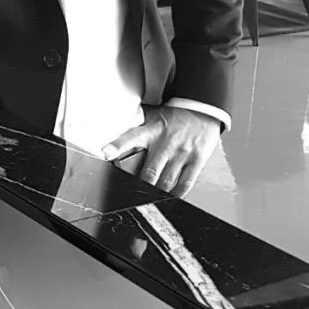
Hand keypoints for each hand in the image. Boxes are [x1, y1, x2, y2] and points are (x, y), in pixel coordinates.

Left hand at [101, 106, 220, 197]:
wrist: (203, 108)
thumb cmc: (176, 115)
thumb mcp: (154, 115)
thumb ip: (137, 123)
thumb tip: (115, 122)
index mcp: (152, 130)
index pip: (131, 137)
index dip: (117, 146)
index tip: (105, 153)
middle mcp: (166, 143)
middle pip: (149, 171)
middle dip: (140, 185)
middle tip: (133, 194)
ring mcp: (182, 153)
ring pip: (166, 181)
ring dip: (157, 193)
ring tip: (151, 199)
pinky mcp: (196, 160)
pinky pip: (185, 183)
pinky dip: (177, 193)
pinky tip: (171, 197)